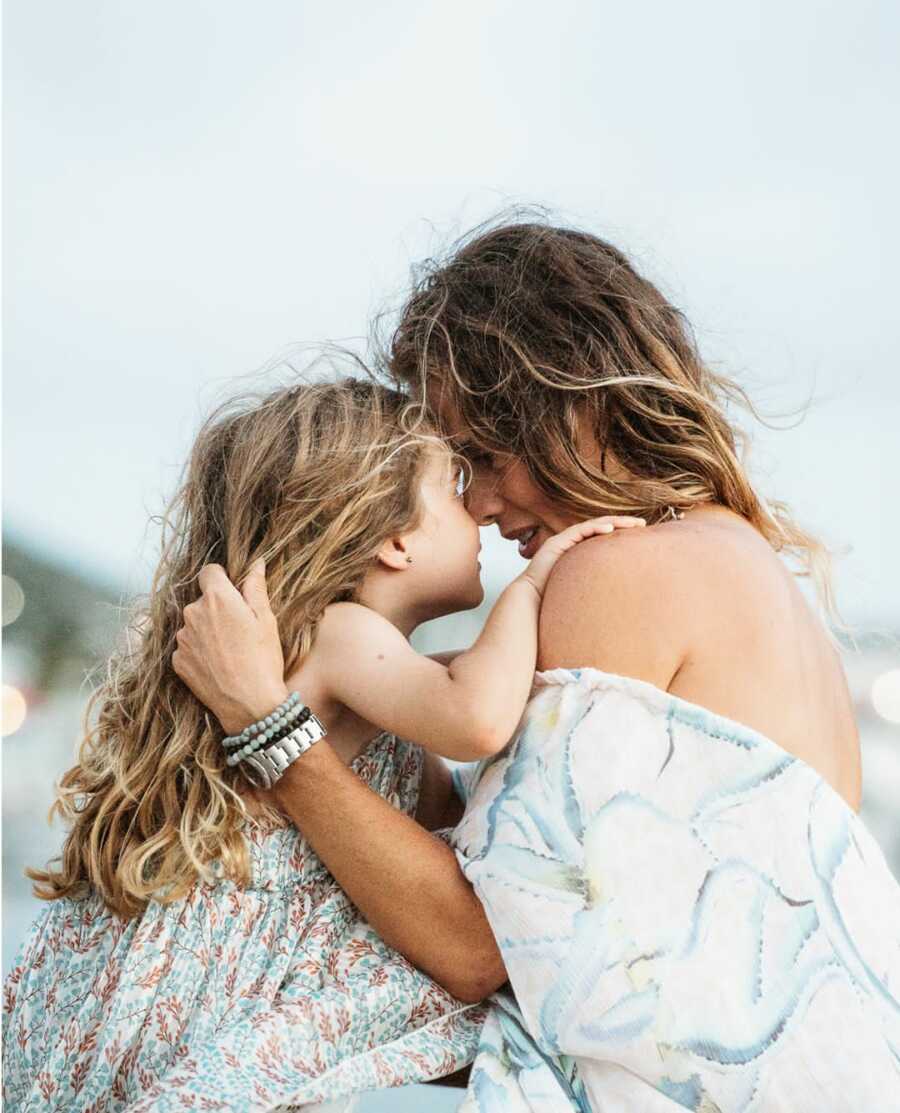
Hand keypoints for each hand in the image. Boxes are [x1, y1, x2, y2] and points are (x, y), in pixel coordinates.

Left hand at [171, 558, 288, 734]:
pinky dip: (200, 651)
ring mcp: (182, 639)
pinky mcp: (177, 661)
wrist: (249, 704)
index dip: (222, 578)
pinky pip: (188, 647)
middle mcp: (193, 614)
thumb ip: (255, 587)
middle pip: (202, 600)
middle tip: (239, 629)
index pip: (209, 571)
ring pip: (194, 624)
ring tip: (230, 651)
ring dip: (207, 631)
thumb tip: (256, 564)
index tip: (233, 592)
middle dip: (217, 608)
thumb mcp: (266, 620)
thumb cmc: (263, 659)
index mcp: (217, 598)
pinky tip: (218, 665)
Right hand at [517, 516, 645, 595]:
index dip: (621, 534)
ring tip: (632, 523)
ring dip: (614, 522)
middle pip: (601, 528)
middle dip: (622, 524)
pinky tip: (610, 529)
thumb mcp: (586, 589)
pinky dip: (596, 528)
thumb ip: (600, 586)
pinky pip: (580, 531)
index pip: (603, 538)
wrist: (533, 601)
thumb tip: (623, 596)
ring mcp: (563, 541)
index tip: (640, 535)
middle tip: (642, 524)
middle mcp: (572, 543)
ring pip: (593, 526)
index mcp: (579, 553)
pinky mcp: (557, 542)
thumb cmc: (557, 599)